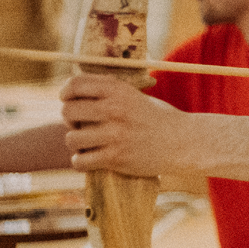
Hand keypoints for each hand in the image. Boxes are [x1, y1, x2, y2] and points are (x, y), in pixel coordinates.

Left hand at [61, 74, 187, 175]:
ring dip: (76, 143)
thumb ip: (107, 91)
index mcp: (118, 90)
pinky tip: (91, 159)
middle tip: (81, 125)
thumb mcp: (134, 95)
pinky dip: (81, 162)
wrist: (183, 142)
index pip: (75, 85)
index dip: (65, 93)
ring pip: (71, 139)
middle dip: (70, 120)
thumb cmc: (156, 118)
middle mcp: (115, 109)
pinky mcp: (116, 158)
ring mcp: (115, 135)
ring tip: (88, 144)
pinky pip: (80, 161)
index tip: (68, 100)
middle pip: (67, 111)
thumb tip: (71, 92)